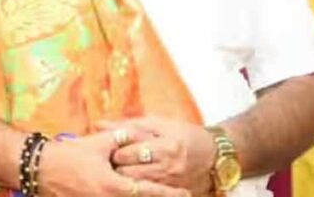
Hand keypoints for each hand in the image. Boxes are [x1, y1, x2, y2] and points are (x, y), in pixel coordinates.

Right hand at [38, 131, 191, 196]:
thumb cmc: (68, 154)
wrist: (39, 168)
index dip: (168, 193)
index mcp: (112, 186)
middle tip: (177, 193)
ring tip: (155, 192)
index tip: (185, 192)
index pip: (147, 191)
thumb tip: (137, 135)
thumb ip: (120, 139)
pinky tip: (125, 193)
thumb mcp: (97, 143)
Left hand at [99, 117, 215, 194]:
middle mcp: (169, 167)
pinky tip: (128, 183)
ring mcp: (171, 183)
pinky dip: (135, 189)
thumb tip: (99, 123)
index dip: (114, 151)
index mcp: (166, 146)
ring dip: (122, 180)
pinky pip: (148, 194)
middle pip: (131, 173)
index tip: (107, 149)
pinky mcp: (173, 193)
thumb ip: (129, 125)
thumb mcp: (159, 124)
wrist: (214, 156)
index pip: (131, 152)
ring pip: (136, 187)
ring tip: (114, 172)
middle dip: (115, 168)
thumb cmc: (183, 134)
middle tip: (105, 163)